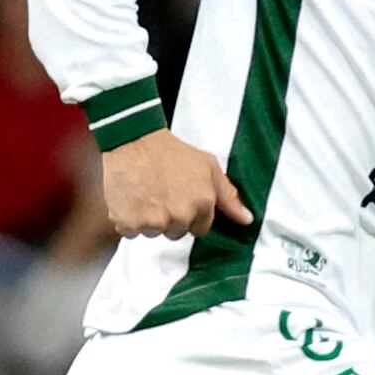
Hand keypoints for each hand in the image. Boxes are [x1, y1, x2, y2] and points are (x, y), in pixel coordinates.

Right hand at [101, 129, 253, 239]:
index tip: (181, 199)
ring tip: (144, 194)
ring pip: (154, 233)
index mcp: (202, 203)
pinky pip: (130, 232)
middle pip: (177, 232)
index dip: (192, 215)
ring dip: (148, 221)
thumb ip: (228, 196)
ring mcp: (153, 222)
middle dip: (171, 219)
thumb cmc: (171, 151)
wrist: (132, 141)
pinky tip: (130, 198)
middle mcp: (180, 216)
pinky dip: (128, 220)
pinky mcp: (128, 224)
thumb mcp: (207, 166)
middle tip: (161, 194)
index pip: (201, 228)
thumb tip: (247, 220)